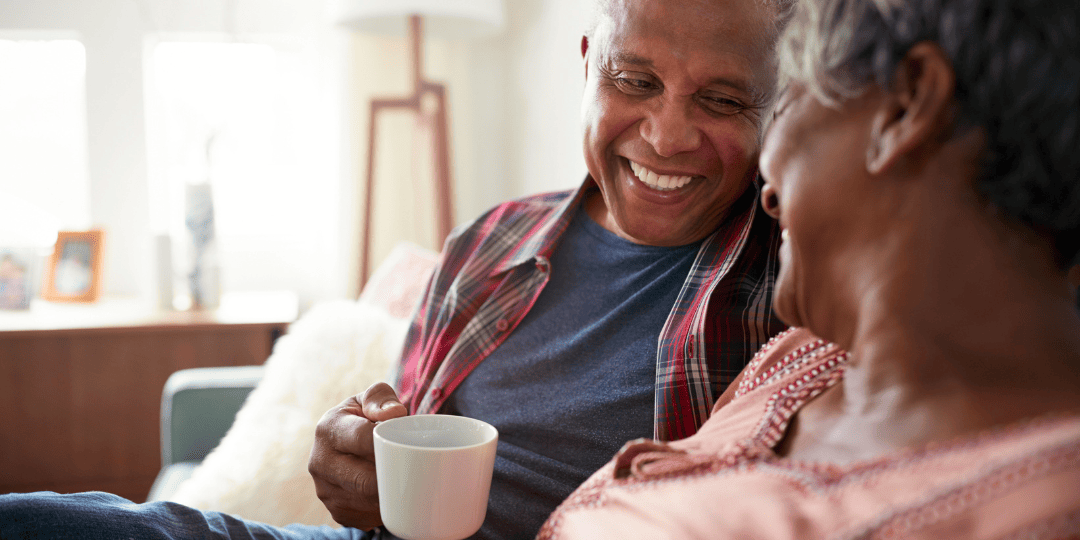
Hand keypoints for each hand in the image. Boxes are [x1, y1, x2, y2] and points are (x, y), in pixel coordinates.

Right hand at [309, 382, 407, 528]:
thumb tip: (394, 413)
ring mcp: (325, 490)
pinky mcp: (337, 511)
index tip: (409, 444)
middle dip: (393, 477)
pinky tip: (392, 495)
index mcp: (328, 429)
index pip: (363, 439)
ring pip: (368, 502)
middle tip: (416, 470)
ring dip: (391, 496)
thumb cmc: (365, 415)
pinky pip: (367, 517)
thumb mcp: (371, 397)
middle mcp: (320, 462)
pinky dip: (384, 509)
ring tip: (405, 480)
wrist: (345, 441)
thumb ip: (381, 398)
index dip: (390, 444)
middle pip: (365, 479)